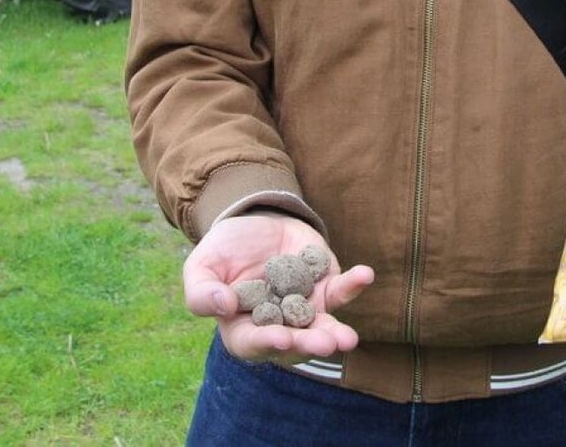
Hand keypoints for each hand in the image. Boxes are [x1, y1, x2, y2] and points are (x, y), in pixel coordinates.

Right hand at [182, 212, 374, 364]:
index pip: (253, 343)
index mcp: (243, 329)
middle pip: (294, 343)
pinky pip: (341, 291)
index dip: (266, 343)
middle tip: (326, 344)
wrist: (254, 221)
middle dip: (309, 345)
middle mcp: (277, 325)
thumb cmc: (223, 251)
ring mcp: (305, 308)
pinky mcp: (325, 286)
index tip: (280, 338)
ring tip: (347, 338)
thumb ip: (202, 292)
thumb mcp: (201, 266)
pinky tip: (364, 275)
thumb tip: (224, 306)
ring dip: (335, 332)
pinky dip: (353, 286)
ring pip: (322, 326)